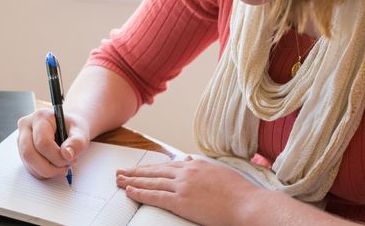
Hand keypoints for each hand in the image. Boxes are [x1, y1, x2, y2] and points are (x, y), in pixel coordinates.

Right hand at [17, 108, 89, 179]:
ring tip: (63, 166)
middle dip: (49, 167)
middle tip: (65, 168)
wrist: (69, 127)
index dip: (56, 156)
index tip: (70, 160)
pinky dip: (43, 172)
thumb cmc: (73, 128)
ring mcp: (21, 139)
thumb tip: (67, 154)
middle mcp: (27, 126)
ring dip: (47, 171)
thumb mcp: (81, 131)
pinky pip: (29, 167)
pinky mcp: (22, 150)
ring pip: (28, 163)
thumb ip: (77, 142)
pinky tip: (55, 167)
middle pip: (29, 154)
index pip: (42, 142)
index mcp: (41, 117)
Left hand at [116, 157, 261, 225]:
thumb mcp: (219, 172)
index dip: (152, 167)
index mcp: (196, 165)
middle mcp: (187, 171)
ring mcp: (182, 185)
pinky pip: (155, 195)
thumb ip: (203, 166)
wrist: (245, 204)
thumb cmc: (238, 192)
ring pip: (151, 180)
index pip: (168, 164)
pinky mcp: (181, 201)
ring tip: (119, 179)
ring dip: (132, 179)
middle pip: (155, 170)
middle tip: (121, 170)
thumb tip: (191, 160)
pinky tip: (129, 190)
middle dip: (136, 171)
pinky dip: (140, 192)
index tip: (141, 168)